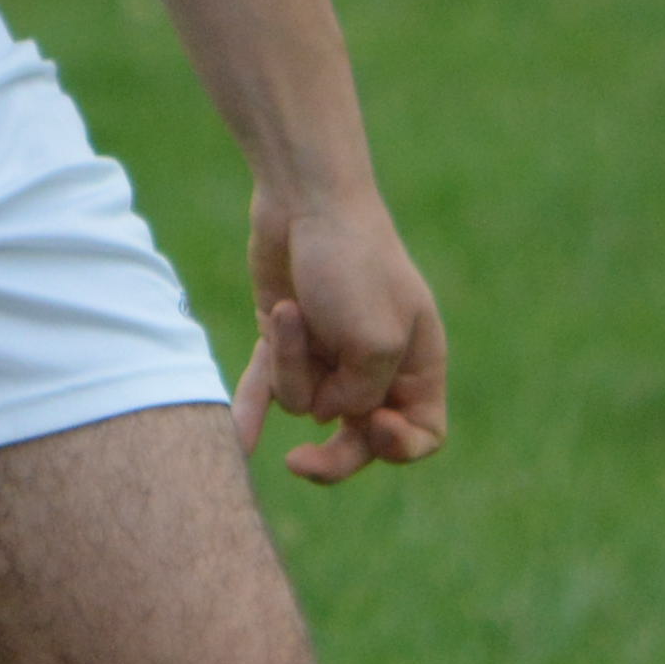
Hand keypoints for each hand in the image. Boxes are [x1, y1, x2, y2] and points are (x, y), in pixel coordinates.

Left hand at [247, 183, 446, 485]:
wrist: (303, 201)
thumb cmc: (352, 263)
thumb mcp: (375, 340)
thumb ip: (360, 395)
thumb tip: (325, 414)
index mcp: (419, 364)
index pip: (424, 434)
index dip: (399, 446)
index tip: (373, 424)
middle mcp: (377, 367)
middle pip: (360, 440)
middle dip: (332, 457)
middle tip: (300, 462)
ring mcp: (331, 357)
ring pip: (305, 404)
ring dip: (291, 364)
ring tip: (291, 312)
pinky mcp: (287, 342)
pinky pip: (268, 388)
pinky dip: (253, 408)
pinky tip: (240, 441)